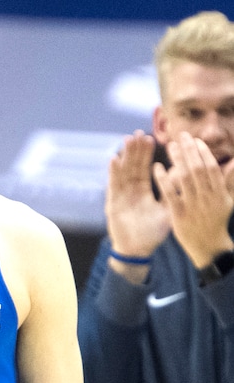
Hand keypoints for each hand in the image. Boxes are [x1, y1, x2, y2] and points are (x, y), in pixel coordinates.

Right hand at [105, 131, 171, 260]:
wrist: (137, 251)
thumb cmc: (152, 234)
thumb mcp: (167, 210)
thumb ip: (172, 192)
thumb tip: (182, 173)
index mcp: (142, 192)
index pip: (144, 169)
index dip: (146, 154)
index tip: (150, 138)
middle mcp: (130, 192)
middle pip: (132, 167)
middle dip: (135, 150)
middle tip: (138, 132)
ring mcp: (120, 197)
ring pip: (122, 172)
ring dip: (124, 156)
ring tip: (127, 139)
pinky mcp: (112, 203)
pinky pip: (113, 185)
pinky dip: (113, 173)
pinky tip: (114, 159)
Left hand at [154, 132, 233, 266]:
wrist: (208, 246)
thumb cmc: (217, 220)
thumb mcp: (227, 200)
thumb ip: (229, 180)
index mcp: (219, 192)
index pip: (211, 167)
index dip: (203, 152)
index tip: (194, 140)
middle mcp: (207, 197)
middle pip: (197, 169)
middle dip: (189, 150)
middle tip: (180, 135)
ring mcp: (193, 206)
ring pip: (184, 178)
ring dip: (176, 160)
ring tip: (169, 146)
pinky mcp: (179, 215)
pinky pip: (170, 194)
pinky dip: (163, 180)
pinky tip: (156, 168)